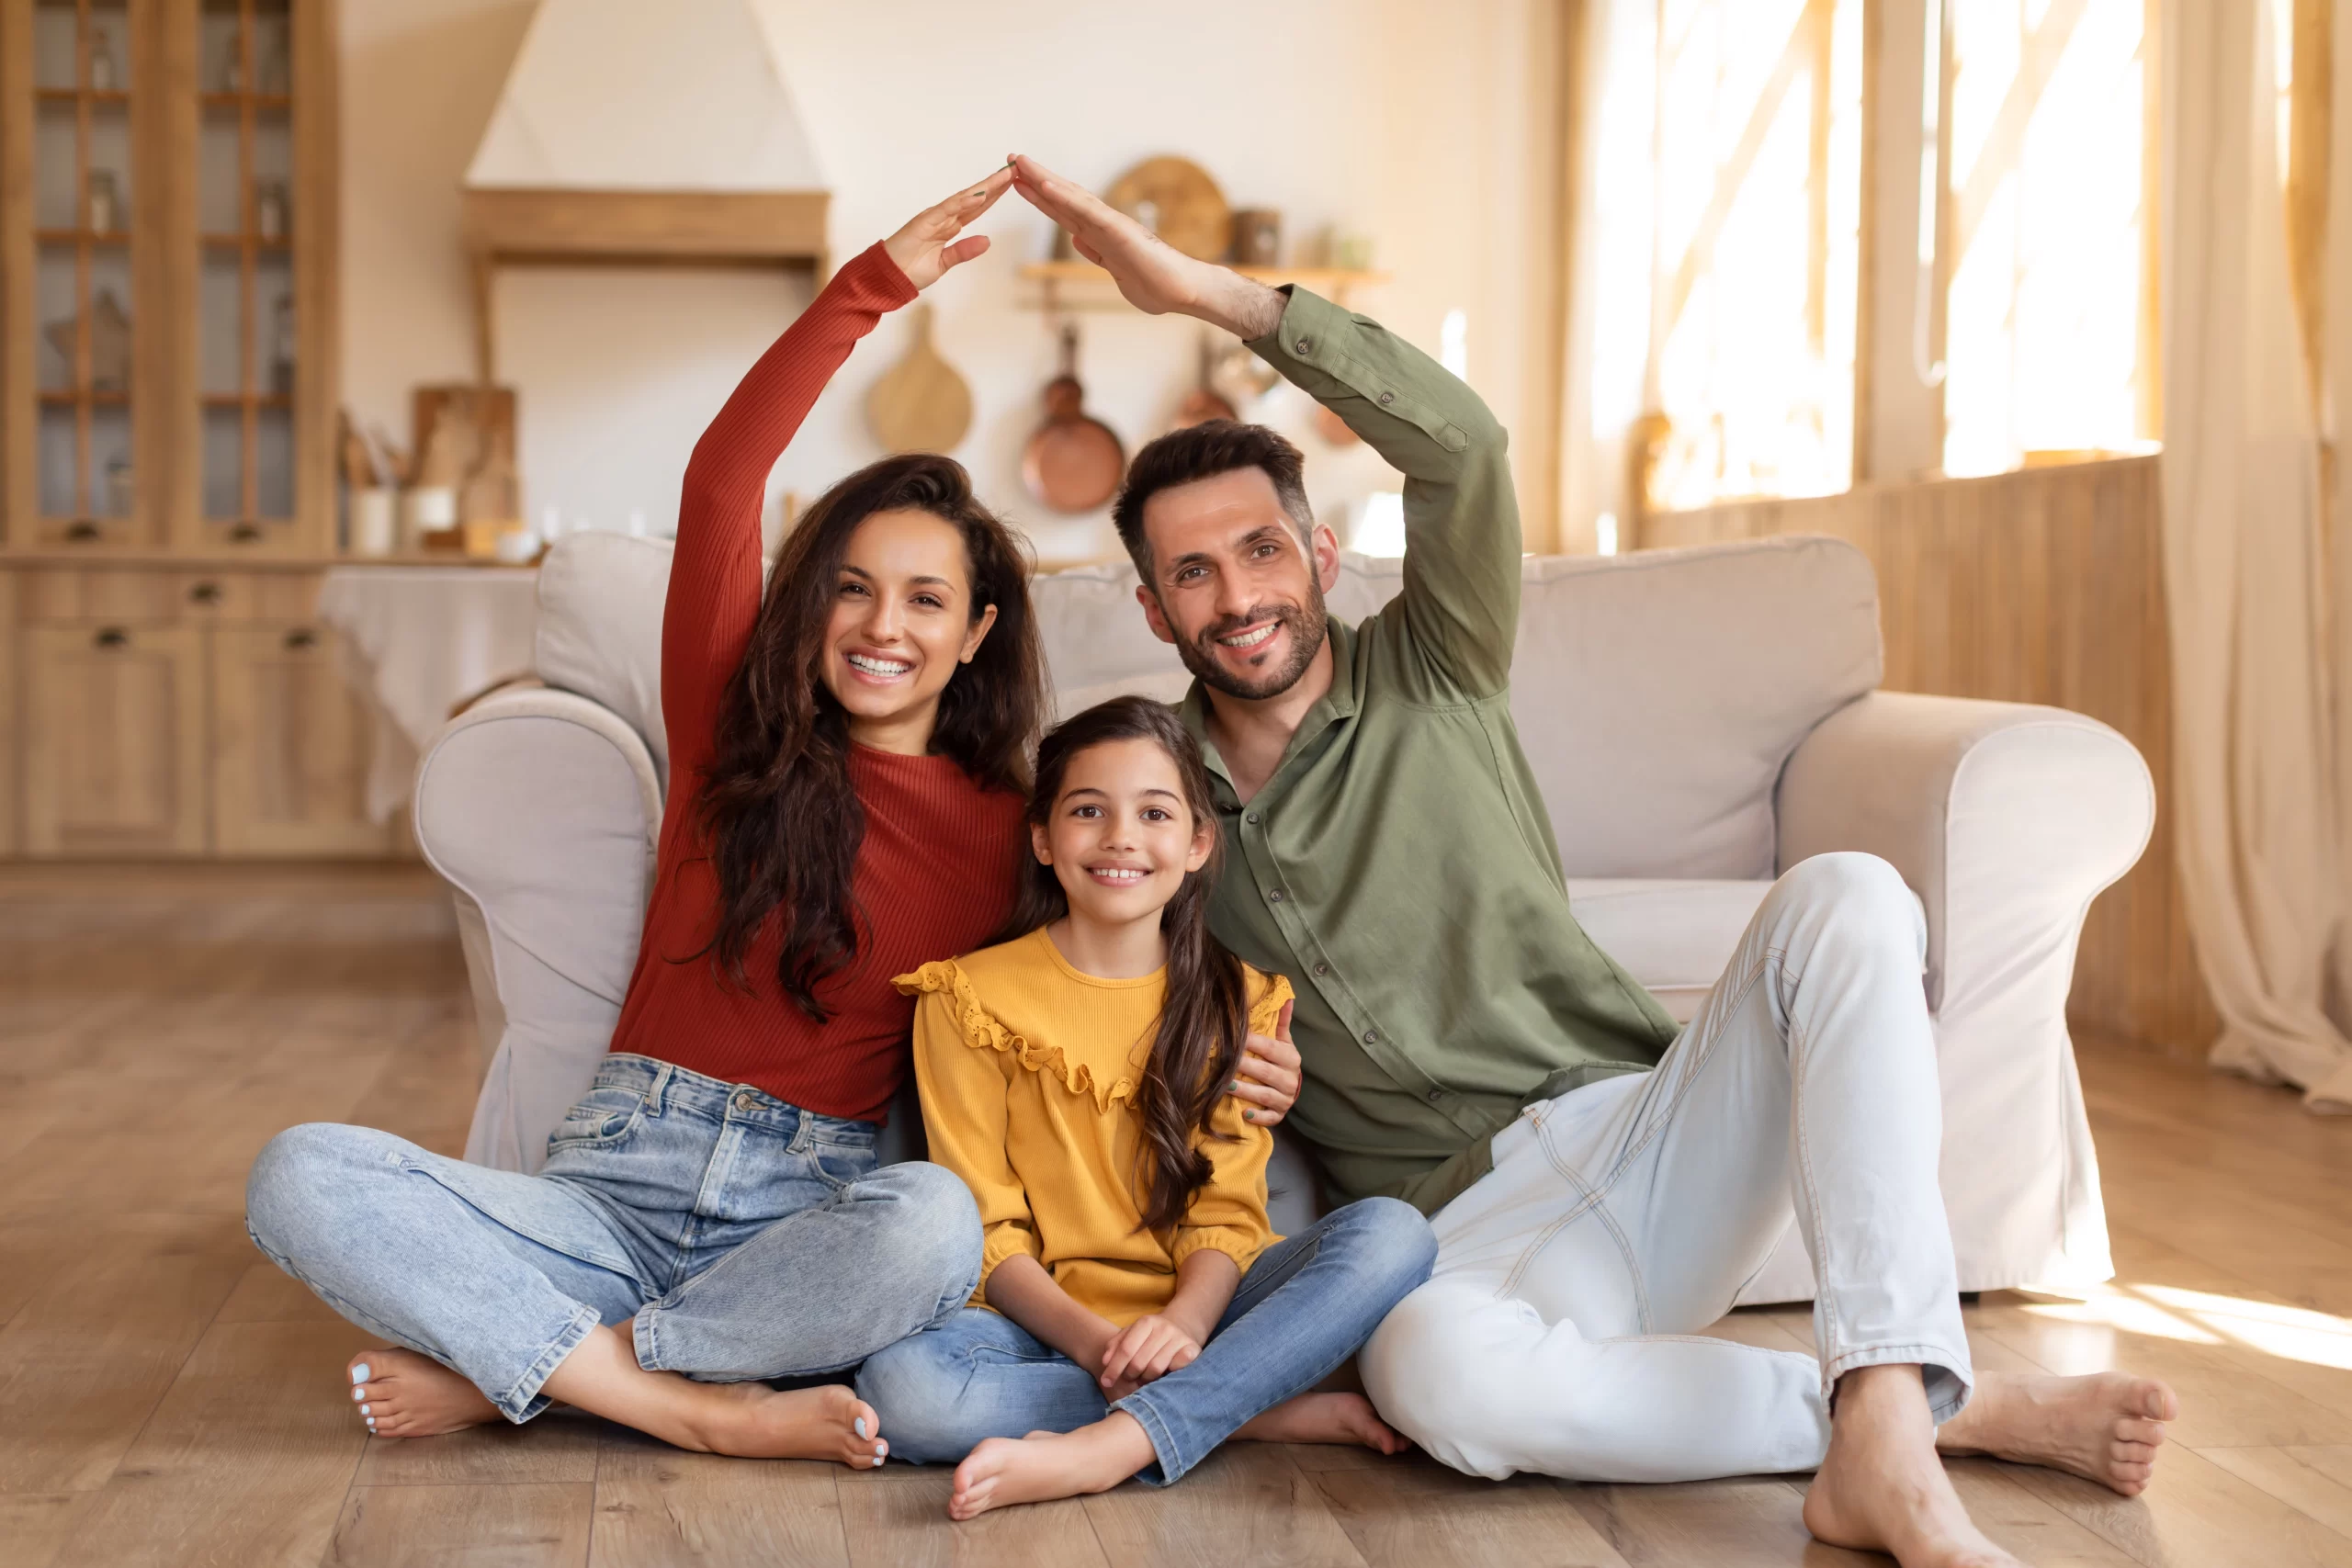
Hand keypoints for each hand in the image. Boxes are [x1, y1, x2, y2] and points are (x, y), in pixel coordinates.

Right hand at [881, 165, 1012, 290]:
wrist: (889, 279)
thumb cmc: (910, 270)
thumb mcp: (944, 263)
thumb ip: (963, 251)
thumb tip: (987, 241)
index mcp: (948, 227)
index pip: (976, 208)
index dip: (994, 196)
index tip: (1011, 184)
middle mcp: (943, 218)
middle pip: (974, 198)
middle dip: (995, 184)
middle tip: (1015, 169)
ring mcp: (934, 218)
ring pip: (964, 198)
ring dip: (985, 187)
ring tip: (1004, 175)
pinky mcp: (924, 222)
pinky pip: (947, 209)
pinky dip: (964, 201)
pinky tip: (981, 195)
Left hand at [1008, 154, 1284, 337]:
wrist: (1185, 292)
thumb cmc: (1157, 285)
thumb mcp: (1116, 271)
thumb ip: (1097, 255)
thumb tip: (1079, 240)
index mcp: (1101, 236)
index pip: (1065, 212)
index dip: (1042, 197)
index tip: (1020, 183)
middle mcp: (1103, 225)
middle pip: (1064, 197)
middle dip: (1036, 179)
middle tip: (1012, 159)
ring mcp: (1110, 225)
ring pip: (1070, 197)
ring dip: (1043, 179)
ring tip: (1019, 162)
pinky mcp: (1118, 231)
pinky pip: (1085, 211)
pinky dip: (1063, 197)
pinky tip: (1043, 185)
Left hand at [1096, 1313, 1202, 1400]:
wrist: (1181, 1329)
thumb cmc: (1149, 1338)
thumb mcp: (1130, 1335)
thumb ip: (1115, 1346)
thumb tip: (1105, 1361)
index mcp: (1146, 1322)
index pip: (1126, 1349)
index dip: (1114, 1368)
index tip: (1106, 1382)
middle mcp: (1164, 1328)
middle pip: (1139, 1362)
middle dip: (1129, 1375)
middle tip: (1129, 1379)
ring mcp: (1179, 1338)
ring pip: (1155, 1368)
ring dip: (1146, 1378)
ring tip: (1144, 1377)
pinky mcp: (1192, 1349)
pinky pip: (1175, 1368)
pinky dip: (1167, 1374)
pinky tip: (1164, 1374)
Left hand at [1226, 1000, 1301, 1126]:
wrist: (1290, 1089)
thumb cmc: (1280, 1061)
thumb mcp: (1282, 1041)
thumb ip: (1281, 1021)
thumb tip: (1286, 997)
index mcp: (1290, 1058)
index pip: (1270, 1048)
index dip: (1251, 1042)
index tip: (1233, 1036)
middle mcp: (1290, 1079)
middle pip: (1265, 1072)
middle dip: (1243, 1066)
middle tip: (1222, 1061)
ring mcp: (1285, 1099)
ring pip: (1264, 1095)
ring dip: (1244, 1090)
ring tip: (1225, 1085)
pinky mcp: (1279, 1115)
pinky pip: (1269, 1118)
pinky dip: (1257, 1116)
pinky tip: (1243, 1113)